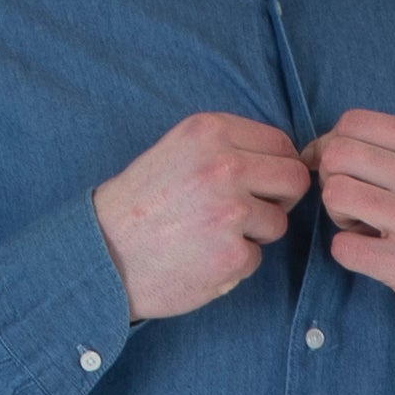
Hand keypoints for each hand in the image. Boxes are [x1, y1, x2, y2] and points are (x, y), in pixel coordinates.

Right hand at [91, 112, 312, 323]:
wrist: (101, 253)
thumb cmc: (140, 204)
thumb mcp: (177, 150)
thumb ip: (226, 147)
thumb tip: (285, 157)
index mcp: (209, 131)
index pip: (281, 144)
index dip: (275, 167)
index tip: (258, 183)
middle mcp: (224, 166)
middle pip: (294, 180)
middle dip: (278, 198)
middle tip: (247, 211)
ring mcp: (230, 212)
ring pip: (278, 222)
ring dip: (253, 233)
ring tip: (210, 235)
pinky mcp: (232, 255)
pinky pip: (256, 257)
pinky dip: (233, 263)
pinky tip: (201, 258)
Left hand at [299, 109, 394, 347]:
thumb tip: (331, 144)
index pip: (353, 123)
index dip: (333, 145)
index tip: (341, 169)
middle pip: (337, 155)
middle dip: (332, 178)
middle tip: (353, 201)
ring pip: (335, 195)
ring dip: (339, 215)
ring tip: (365, 227)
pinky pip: (343, 248)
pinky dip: (349, 252)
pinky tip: (374, 255)